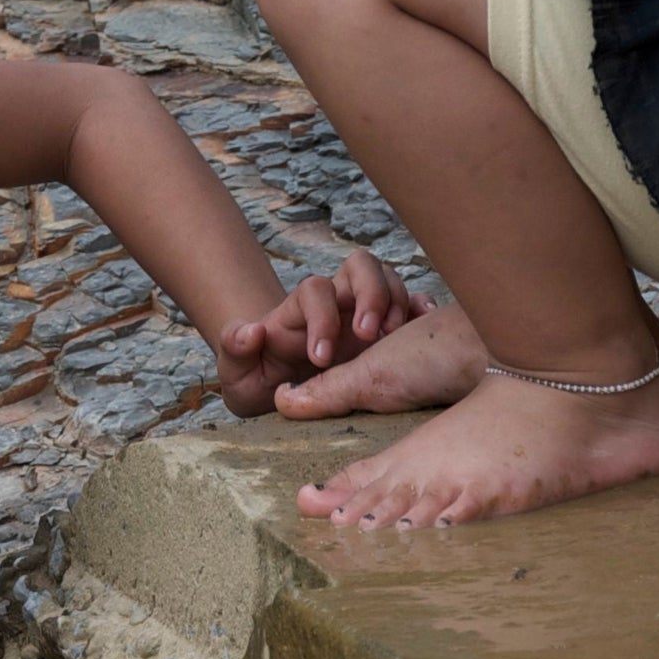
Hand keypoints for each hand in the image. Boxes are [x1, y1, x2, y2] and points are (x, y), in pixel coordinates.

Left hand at [213, 249, 419, 411]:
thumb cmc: (256, 378)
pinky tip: (424, 323)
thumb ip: (235, 349)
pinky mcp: (386, 328)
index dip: (321, 317)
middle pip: (360, 266)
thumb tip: (251, 331)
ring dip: (397, 302)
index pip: (314, 291)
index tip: (321, 359)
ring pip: (389, 280)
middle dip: (371, 293)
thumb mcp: (236, 372)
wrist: (274, 391)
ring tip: (395, 337)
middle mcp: (335, 303)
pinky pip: (411, 304)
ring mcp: (363, 312)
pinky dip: (420, 309)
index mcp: (299, 310)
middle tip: (372, 334)